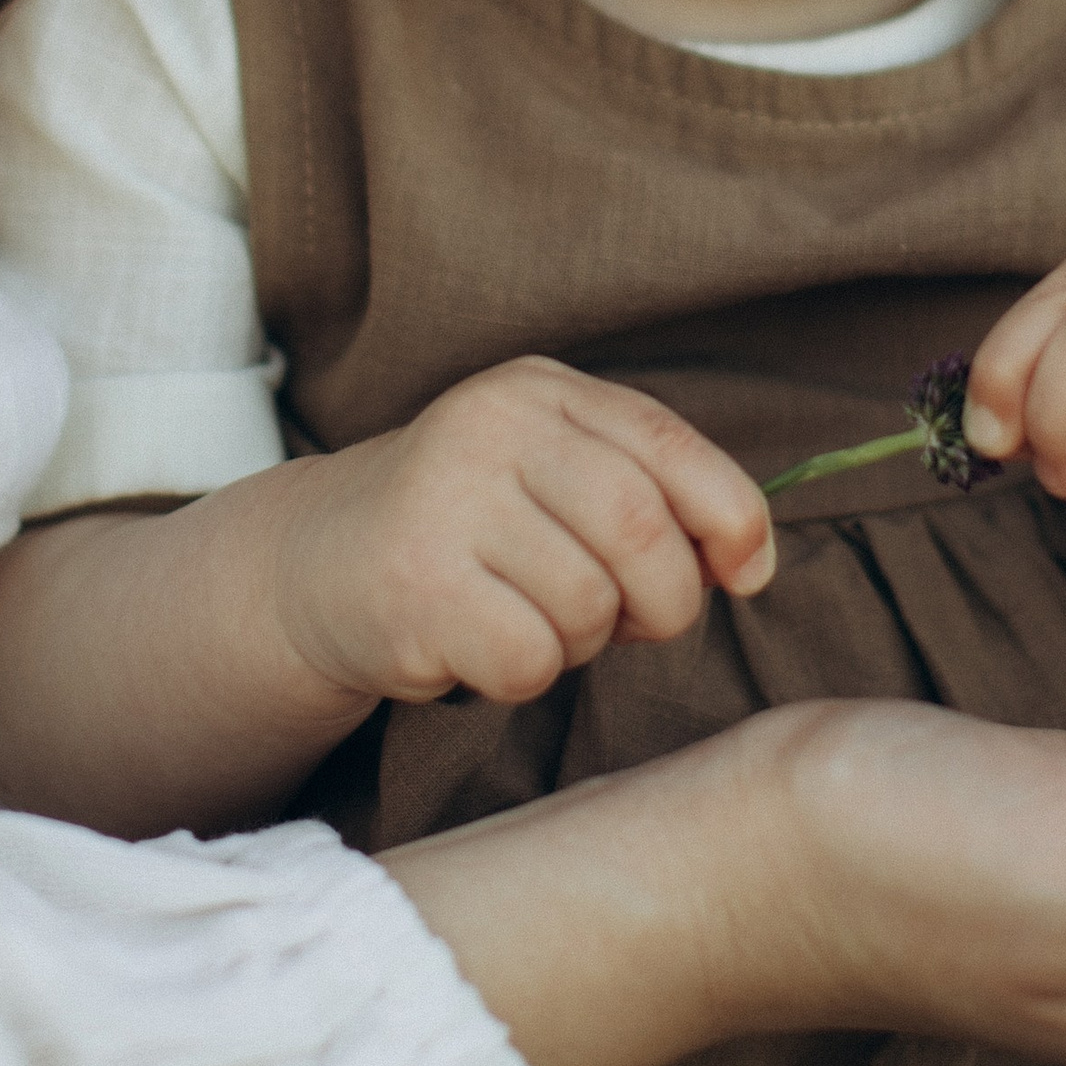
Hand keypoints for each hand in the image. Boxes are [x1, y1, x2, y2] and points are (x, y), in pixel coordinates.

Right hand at [268, 360, 774, 718]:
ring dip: (580, 643)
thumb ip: (648, 493)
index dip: (731, 517)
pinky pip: (529, 659)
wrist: (316, 563)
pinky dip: (520, 675)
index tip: (744, 573)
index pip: (669, 444)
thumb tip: (749, 562)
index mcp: (540, 390)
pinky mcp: (414, 584)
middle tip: (634, 625)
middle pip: (643, 530)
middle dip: (665, 602)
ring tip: (527, 619)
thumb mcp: (552, 474)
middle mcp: (491, 426)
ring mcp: (446, 500)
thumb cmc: (469, 528)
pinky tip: (476, 646)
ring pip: (589, 606)